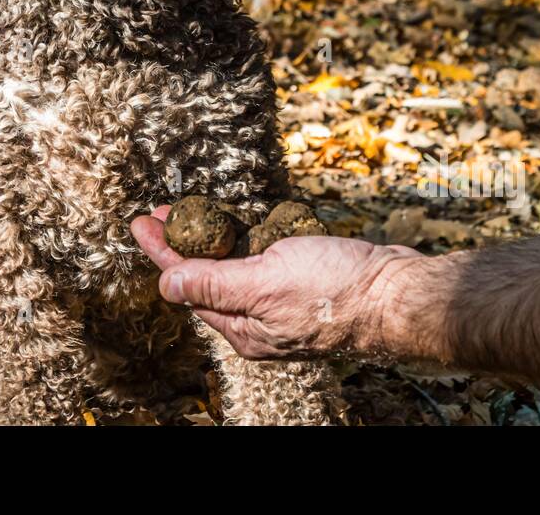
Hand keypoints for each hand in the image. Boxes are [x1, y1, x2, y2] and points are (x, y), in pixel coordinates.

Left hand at [131, 207, 420, 359]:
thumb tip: (166, 283)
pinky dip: (246, 239)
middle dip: (181, 244)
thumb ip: (215, 282)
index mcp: (243, 328)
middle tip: (163, 211)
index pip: (188, 285)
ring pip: (235, 267)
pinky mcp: (303, 282)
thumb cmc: (337, 291)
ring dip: (211, 239)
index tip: (140, 221)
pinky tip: (241, 222)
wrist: (399, 293)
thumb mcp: (266, 282)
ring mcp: (281, 302)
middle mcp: (258, 320)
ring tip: (191, 212)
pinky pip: (263, 260)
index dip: (162, 251)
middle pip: (207, 277)